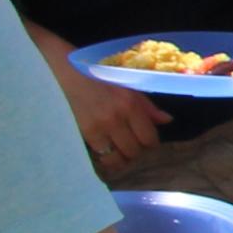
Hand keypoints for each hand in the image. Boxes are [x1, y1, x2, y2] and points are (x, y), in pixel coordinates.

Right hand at [51, 57, 163, 175]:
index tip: (146, 142)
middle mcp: (117, 117)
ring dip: (121, 159)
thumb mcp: (127, 86)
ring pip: (118, 158)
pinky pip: (101, 156)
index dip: (150, 144)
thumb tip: (167, 120)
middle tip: (132, 147)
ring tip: (120, 153)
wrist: (65, 72)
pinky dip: (106, 159)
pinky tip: (106, 153)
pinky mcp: (84, 133)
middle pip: (135, 151)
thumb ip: (147, 106)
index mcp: (131, 104)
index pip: (149, 138)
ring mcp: (99, 127)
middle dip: (136, 152)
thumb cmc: (98, 77)